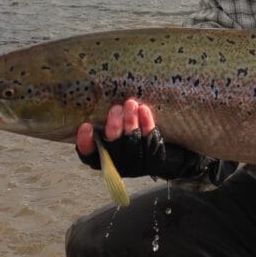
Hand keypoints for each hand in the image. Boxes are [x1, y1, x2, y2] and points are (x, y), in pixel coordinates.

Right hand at [75, 99, 236, 183]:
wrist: (170, 152)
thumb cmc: (136, 132)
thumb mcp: (118, 127)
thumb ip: (109, 119)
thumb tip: (95, 91)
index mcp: (104, 159)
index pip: (89, 156)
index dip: (86, 143)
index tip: (86, 126)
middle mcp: (119, 164)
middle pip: (113, 148)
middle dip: (114, 127)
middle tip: (116, 109)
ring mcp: (138, 164)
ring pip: (132, 144)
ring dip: (130, 122)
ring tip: (131, 104)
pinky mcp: (154, 160)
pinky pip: (150, 141)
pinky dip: (147, 124)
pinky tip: (144, 109)